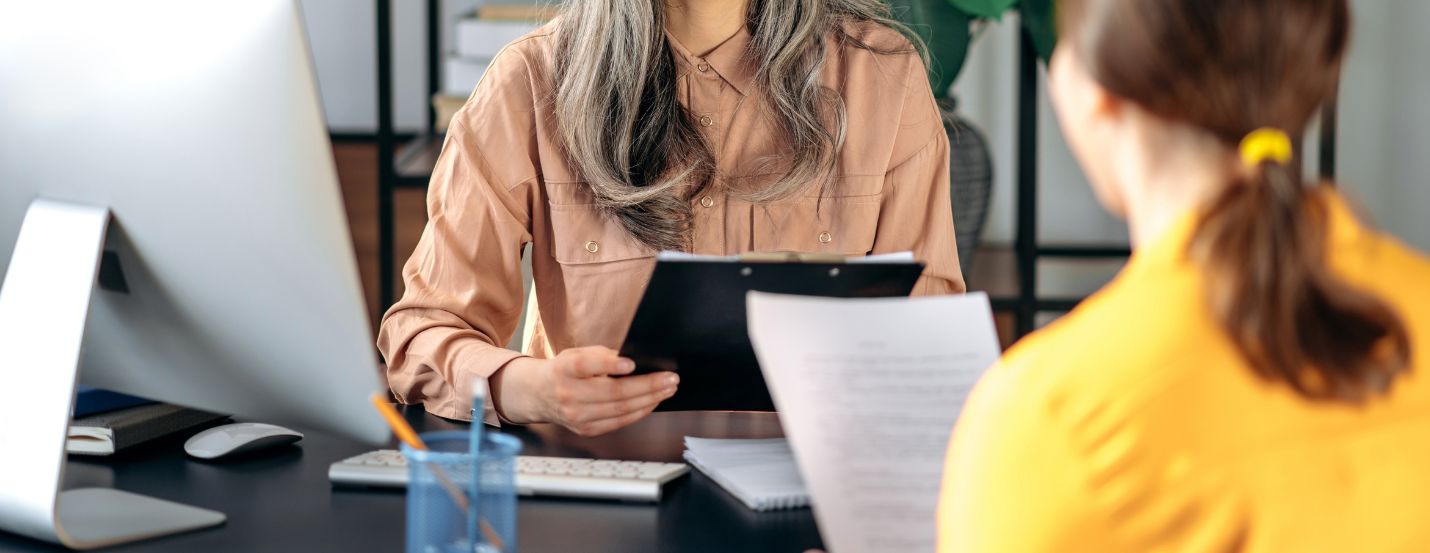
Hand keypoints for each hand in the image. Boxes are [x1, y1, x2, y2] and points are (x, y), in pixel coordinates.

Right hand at [490, 346, 677, 436]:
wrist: (539, 394)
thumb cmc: (564, 370)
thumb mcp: (575, 354)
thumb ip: (601, 355)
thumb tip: (634, 363)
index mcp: (564, 369)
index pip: (586, 365)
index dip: (609, 364)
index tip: (631, 363)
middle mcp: (569, 394)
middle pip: (614, 392)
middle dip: (647, 386)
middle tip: (670, 379)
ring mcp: (577, 416)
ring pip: (621, 410)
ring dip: (650, 399)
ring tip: (668, 389)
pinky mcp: (586, 429)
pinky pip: (619, 422)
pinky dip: (639, 412)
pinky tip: (652, 402)